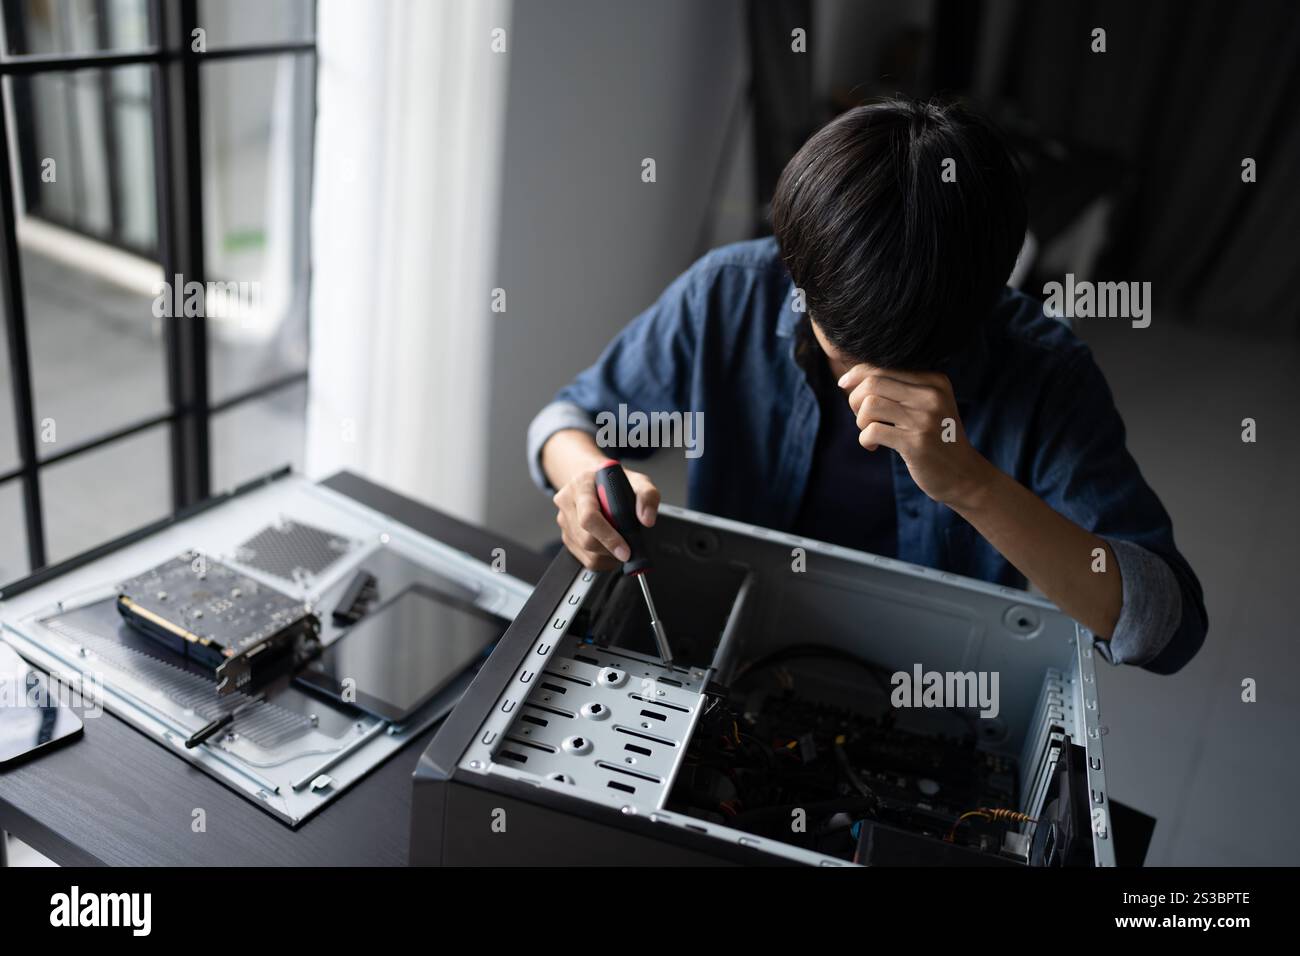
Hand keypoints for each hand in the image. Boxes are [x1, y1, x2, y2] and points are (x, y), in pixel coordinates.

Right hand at [552, 464, 659, 570]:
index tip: (625, 550)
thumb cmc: (614, 482)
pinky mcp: (566, 535)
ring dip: (607, 556)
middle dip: (610, 549)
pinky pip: (583, 558)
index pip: (589, 516)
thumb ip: (647, 496)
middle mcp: (567, 502)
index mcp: (581, 485)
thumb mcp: (637, 481)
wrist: (595, 481)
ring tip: (620, 545)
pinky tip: (610, 548)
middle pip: (585, 539)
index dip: (608, 537)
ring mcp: (564, 520)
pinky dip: (602, 560)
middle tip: (627, 549)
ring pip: (585, 552)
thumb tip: (647, 519)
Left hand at [838, 364, 993, 507]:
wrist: (963, 475)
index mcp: (934, 380)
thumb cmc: (935, 438)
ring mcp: (925, 419)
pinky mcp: (916, 443)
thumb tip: (848, 375)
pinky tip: (874, 447)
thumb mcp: (925, 406)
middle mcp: (932, 395)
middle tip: (861, 418)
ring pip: (870, 404)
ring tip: (870, 432)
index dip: (856, 374)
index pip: (883, 366)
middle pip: (873, 381)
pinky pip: (873, 431)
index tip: (844, 386)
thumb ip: (898, 388)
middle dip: (855, 399)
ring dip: (860, 421)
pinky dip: (865, 439)